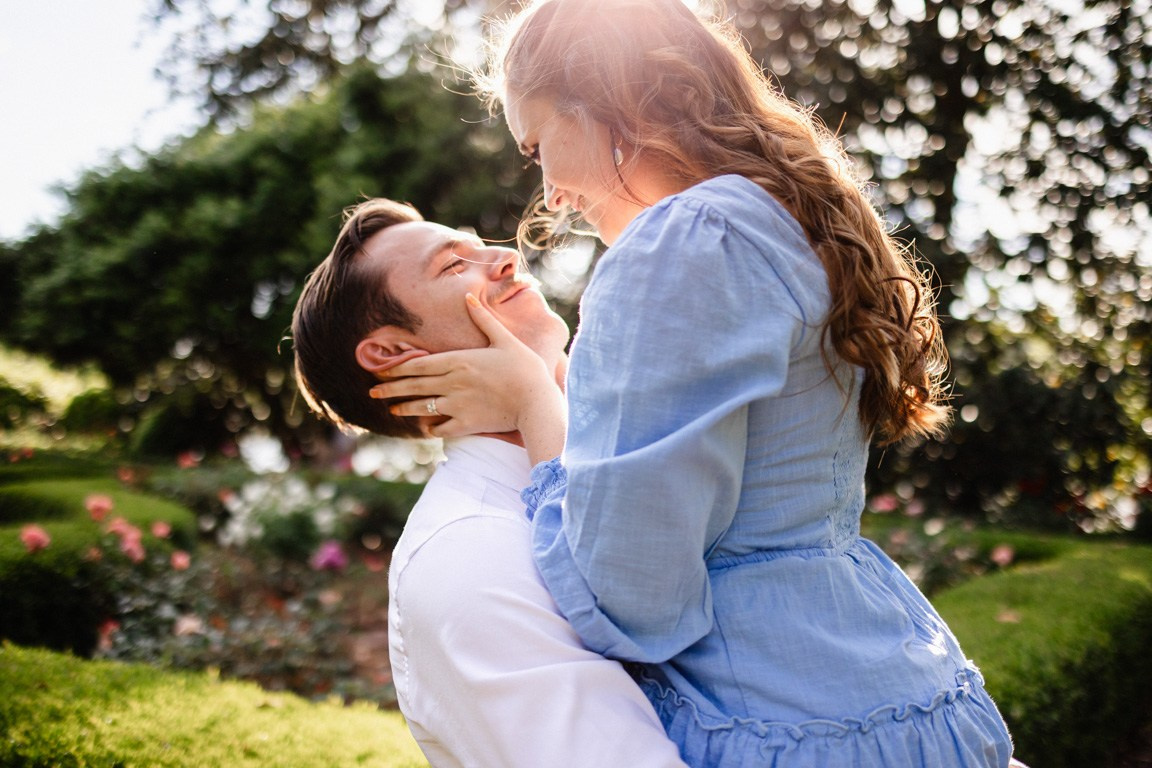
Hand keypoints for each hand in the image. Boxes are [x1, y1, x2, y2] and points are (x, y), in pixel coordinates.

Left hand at [369, 294, 565, 461]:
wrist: (536, 402)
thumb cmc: (524, 368)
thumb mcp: (504, 339)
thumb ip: (483, 319)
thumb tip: (470, 296)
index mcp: (458, 360)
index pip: (418, 365)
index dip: (397, 368)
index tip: (381, 370)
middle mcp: (452, 383)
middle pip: (413, 386)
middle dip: (390, 389)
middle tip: (372, 392)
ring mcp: (457, 405)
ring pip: (422, 407)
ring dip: (405, 408)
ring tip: (393, 409)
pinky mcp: (466, 424)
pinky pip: (441, 428)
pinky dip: (431, 428)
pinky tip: (425, 428)